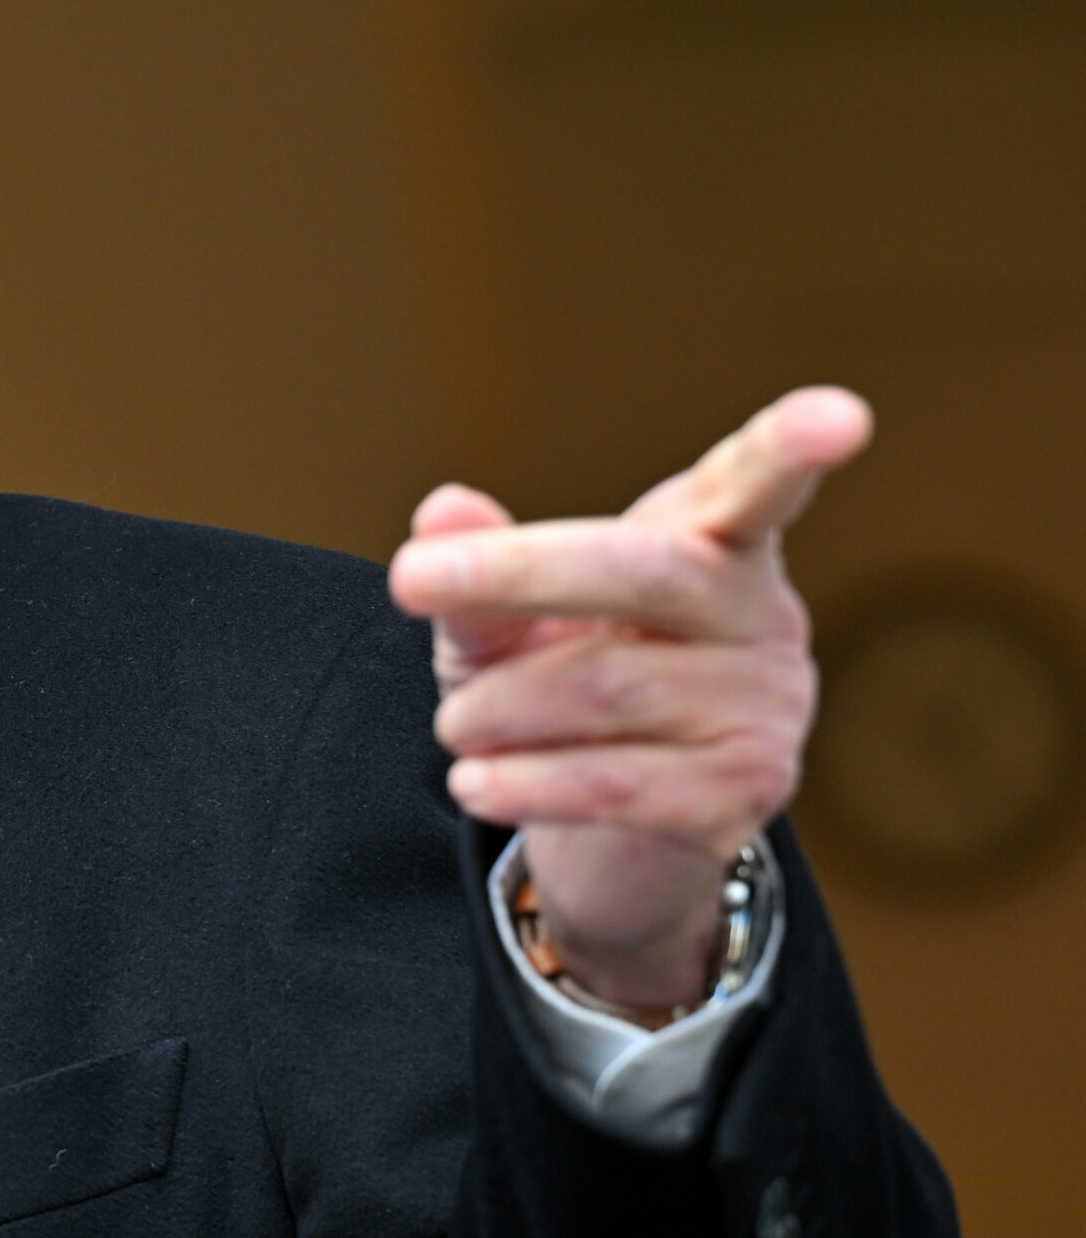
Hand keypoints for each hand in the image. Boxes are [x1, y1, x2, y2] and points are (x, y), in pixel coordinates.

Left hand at [387, 389, 872, 1013]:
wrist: (607, 830)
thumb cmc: (557, 685)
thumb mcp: (502, 622)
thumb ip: (476, 572)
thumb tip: (443, 511)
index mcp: (712, 539)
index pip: (758, 481)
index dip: (794, 447)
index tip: (842, 416)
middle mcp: (759, 613)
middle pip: (646, 571)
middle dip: (515, 571)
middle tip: (405, 579)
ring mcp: (765, 707)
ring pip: (608, 687)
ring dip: (497, 707)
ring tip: (455, 725)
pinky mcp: (745, 794)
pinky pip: (616, 782)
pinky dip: (526, 783)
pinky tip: (475, 783)